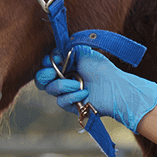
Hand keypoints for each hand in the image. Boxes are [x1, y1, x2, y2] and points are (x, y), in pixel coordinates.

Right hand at [34, 45, 156, 132]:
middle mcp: (64, 78)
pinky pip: (60, 101)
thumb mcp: (83, 53)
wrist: (114, 87)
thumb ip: (66, 50)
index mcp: (66, 65)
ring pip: (50, 89)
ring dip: (63, 85)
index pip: (46, 64)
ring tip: (78, 83)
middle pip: (41, 79)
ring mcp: (66, 92)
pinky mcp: (71, 105)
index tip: (54, 58)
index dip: (46, 62)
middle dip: (44, 74)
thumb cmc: (101, 68)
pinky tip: (84, 93)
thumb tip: (54, 52)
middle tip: (53, 72)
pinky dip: (71, 96)